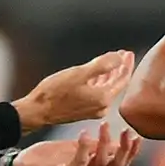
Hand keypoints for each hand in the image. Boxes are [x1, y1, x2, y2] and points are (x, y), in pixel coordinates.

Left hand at [12, 121, 140, 165]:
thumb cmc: (49, 158)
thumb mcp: (76, 151)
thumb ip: (94, 149)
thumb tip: (114, 142)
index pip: (121, 164)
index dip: (132, 152)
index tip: (137, 135)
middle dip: (124, 149)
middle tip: (126, 130)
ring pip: (100, 163)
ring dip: (105, 143)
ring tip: (105, 124)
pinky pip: (79, 162)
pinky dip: (85, 147)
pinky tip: (85, 132)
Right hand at [13, 50, 134, 131]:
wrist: (36, 112)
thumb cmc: (54, 93)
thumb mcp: (79, 74)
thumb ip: (102, 65)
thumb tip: (119, 58)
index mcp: (103, 98)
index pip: (122, 79)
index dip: (126, 65)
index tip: (128, 53)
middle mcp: (101, 106)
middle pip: (116, 84)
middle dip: (119, 68)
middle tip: (122, 54)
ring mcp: (93, 109)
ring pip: (107, 88)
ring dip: (110, 73)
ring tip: (112, 61)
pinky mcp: (84, 110)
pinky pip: (98, 93)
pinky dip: (101, 81)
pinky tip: (98, 74)